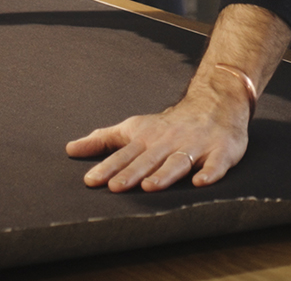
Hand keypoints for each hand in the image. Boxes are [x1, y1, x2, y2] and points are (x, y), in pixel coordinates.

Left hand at [66, 3, 290, 191]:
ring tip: (150, 186)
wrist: (213, 103)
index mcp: (147, 139)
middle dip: (132, 173)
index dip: (108, 167)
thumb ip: (103, 139)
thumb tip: (70, 149)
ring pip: (178, 162)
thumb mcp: (133, 127)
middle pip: (148, 160)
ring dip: (164, 173)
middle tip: (116, 188)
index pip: (124, 155)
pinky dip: (209, 172)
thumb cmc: (167, 125)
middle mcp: (168, 143)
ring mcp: (194, 147)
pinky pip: (215, 164)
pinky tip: (200, 182)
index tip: (91, 181)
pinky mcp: (220, 152)